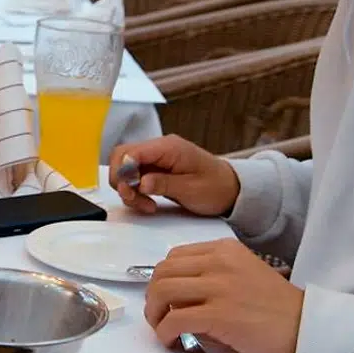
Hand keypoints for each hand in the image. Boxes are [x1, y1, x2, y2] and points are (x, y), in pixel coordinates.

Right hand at [108, 134, 239, 215]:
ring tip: (145, 205)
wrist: (231, 188)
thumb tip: (141, 183)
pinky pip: (134, 176)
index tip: (131, 191)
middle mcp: (159, 148)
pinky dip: (135, 190)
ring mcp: (156, 158)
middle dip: (122, 181)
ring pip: (125, 167)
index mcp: (168, 148)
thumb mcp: (191, 189)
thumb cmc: (216, 187)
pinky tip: (147, 201)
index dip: (124, 171)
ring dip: (128, 188)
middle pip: (122, 157)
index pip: (131, 152)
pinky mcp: (155, 168)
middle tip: (135, 199)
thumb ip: (163, 184)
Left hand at [144, 239, 302, 352]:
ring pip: (162, 291)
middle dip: (152, 295)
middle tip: (157, 314)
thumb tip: (179, 294)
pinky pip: (174, 319)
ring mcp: (219, 287)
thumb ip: (214, 275)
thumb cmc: (279, 309)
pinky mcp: (218, 315)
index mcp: (226, 250)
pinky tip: (171, 340)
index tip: (164, 296)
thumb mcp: (246, 275)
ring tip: (162, 327)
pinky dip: (164, 332)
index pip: (176, 256)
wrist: (307, 328)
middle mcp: (220, 262)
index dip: (163, 277)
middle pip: (163, 271)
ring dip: (154, 313)